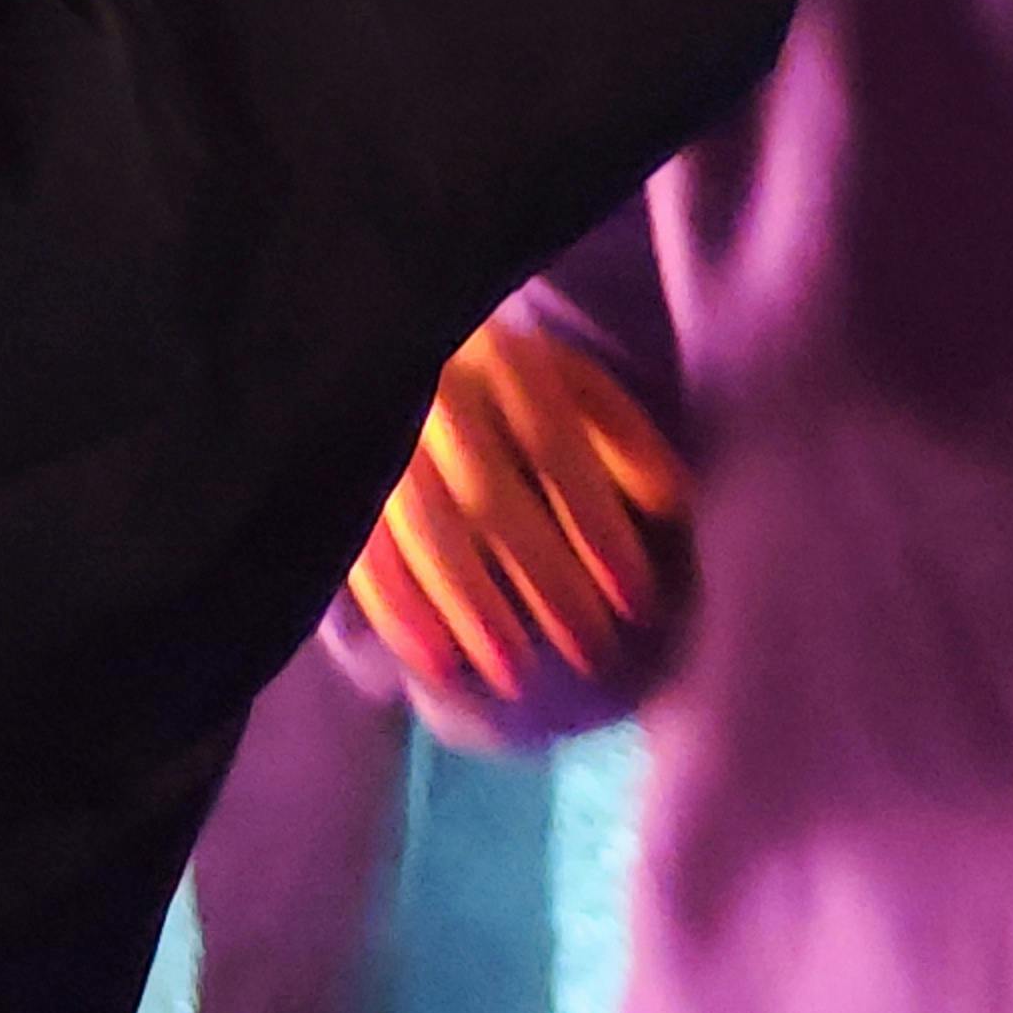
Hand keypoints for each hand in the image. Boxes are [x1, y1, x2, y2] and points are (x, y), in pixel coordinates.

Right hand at [344, 319, 684, 717]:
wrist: (385, 334)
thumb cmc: (507, 379)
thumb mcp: (574, 383)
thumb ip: (624, 438)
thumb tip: (674, 504)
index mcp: (503, 360)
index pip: (554, 447)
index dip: (597, 525)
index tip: (638, 603)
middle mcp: (434, 392)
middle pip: (489, 497)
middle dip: (545, 583)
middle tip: (592, 655)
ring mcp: (379, 433)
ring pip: (422, 529)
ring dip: (469, 609)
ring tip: (516, 677)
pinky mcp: (338, 473)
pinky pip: (361, 550)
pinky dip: (398, 612)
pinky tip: (436, 663)